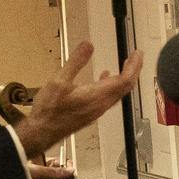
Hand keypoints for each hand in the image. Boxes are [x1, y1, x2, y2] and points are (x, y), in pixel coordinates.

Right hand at [14, 42, 141, 157]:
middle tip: (135, 57)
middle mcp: (102, 105)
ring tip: (125, 65)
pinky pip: (109, 98)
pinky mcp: (91, 113)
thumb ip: (76, 62)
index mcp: (97, 95)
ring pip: (118, 93)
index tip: (137, 54)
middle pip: (125, 87)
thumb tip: (88, 45)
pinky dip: (112, 85)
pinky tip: (103, 78)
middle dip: (133, 70)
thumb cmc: (49, 110)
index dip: (134, 66)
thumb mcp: (59, 81)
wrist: (41, 133)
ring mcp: (97, 111)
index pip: (125, 80)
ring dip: (124, 78)